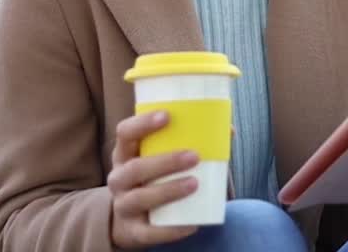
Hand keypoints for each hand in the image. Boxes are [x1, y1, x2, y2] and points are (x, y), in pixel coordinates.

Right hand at [108, 110, 201, 248]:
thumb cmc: (154, 179)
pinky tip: (191, 225)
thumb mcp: (159, 158)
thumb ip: (188, 142)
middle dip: (165, 161)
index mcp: (125, 154)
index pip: (125, 133)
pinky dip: (170, 230)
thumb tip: (229, 130)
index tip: (167, 115)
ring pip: (140, 197)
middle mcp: (119, 178)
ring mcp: (123, 205)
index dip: (142, 123)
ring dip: (168, 190)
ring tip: (194, 184)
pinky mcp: (132, 231)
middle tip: (194, 156)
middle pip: (135, 167)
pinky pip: (149, 232)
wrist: (131, 221)